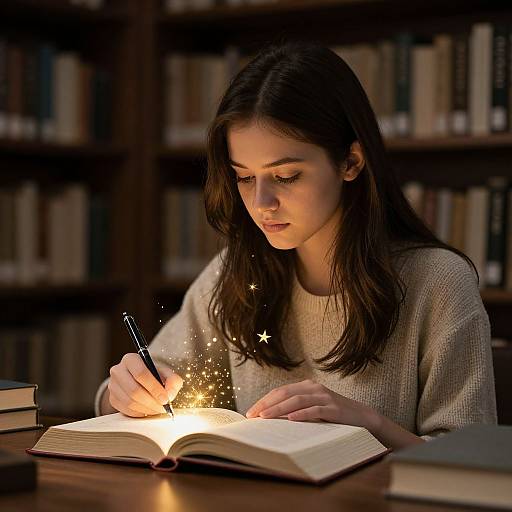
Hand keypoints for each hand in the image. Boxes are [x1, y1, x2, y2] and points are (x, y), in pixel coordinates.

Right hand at [108, 353, 183, 416]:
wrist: (140, 380)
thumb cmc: (154, 375)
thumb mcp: (166, 373)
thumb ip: (173, 381)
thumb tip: (169, 394)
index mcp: (130, 359)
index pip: (141, 374)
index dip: (154, 388)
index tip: (165, 399)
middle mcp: (118, 370)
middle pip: (134, 390)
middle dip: (151, 401)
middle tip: (163, 407)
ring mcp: (113, 385)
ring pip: (130, 402)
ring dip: (147, 409)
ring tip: (158, 409)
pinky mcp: (112, 399)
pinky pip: (126, 410)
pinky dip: (140, 413)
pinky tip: (149, 410)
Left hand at [245, 379, 379, 431]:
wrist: (362, 417)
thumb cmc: (333, 415)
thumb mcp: (312, 408)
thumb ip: (296, 409)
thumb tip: (269, 419)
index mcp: (306, 386)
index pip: (280, 391)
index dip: (264, 401)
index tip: (250, 413)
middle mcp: (314, 388)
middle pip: (285, 393)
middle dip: (266, 404)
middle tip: (253, 416)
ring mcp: (324, 397)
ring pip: (296, 400)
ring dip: (279, 409)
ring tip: (265, 418)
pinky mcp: (333, 408)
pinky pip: (315, 410)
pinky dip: (302, 414)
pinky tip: (291, 420)